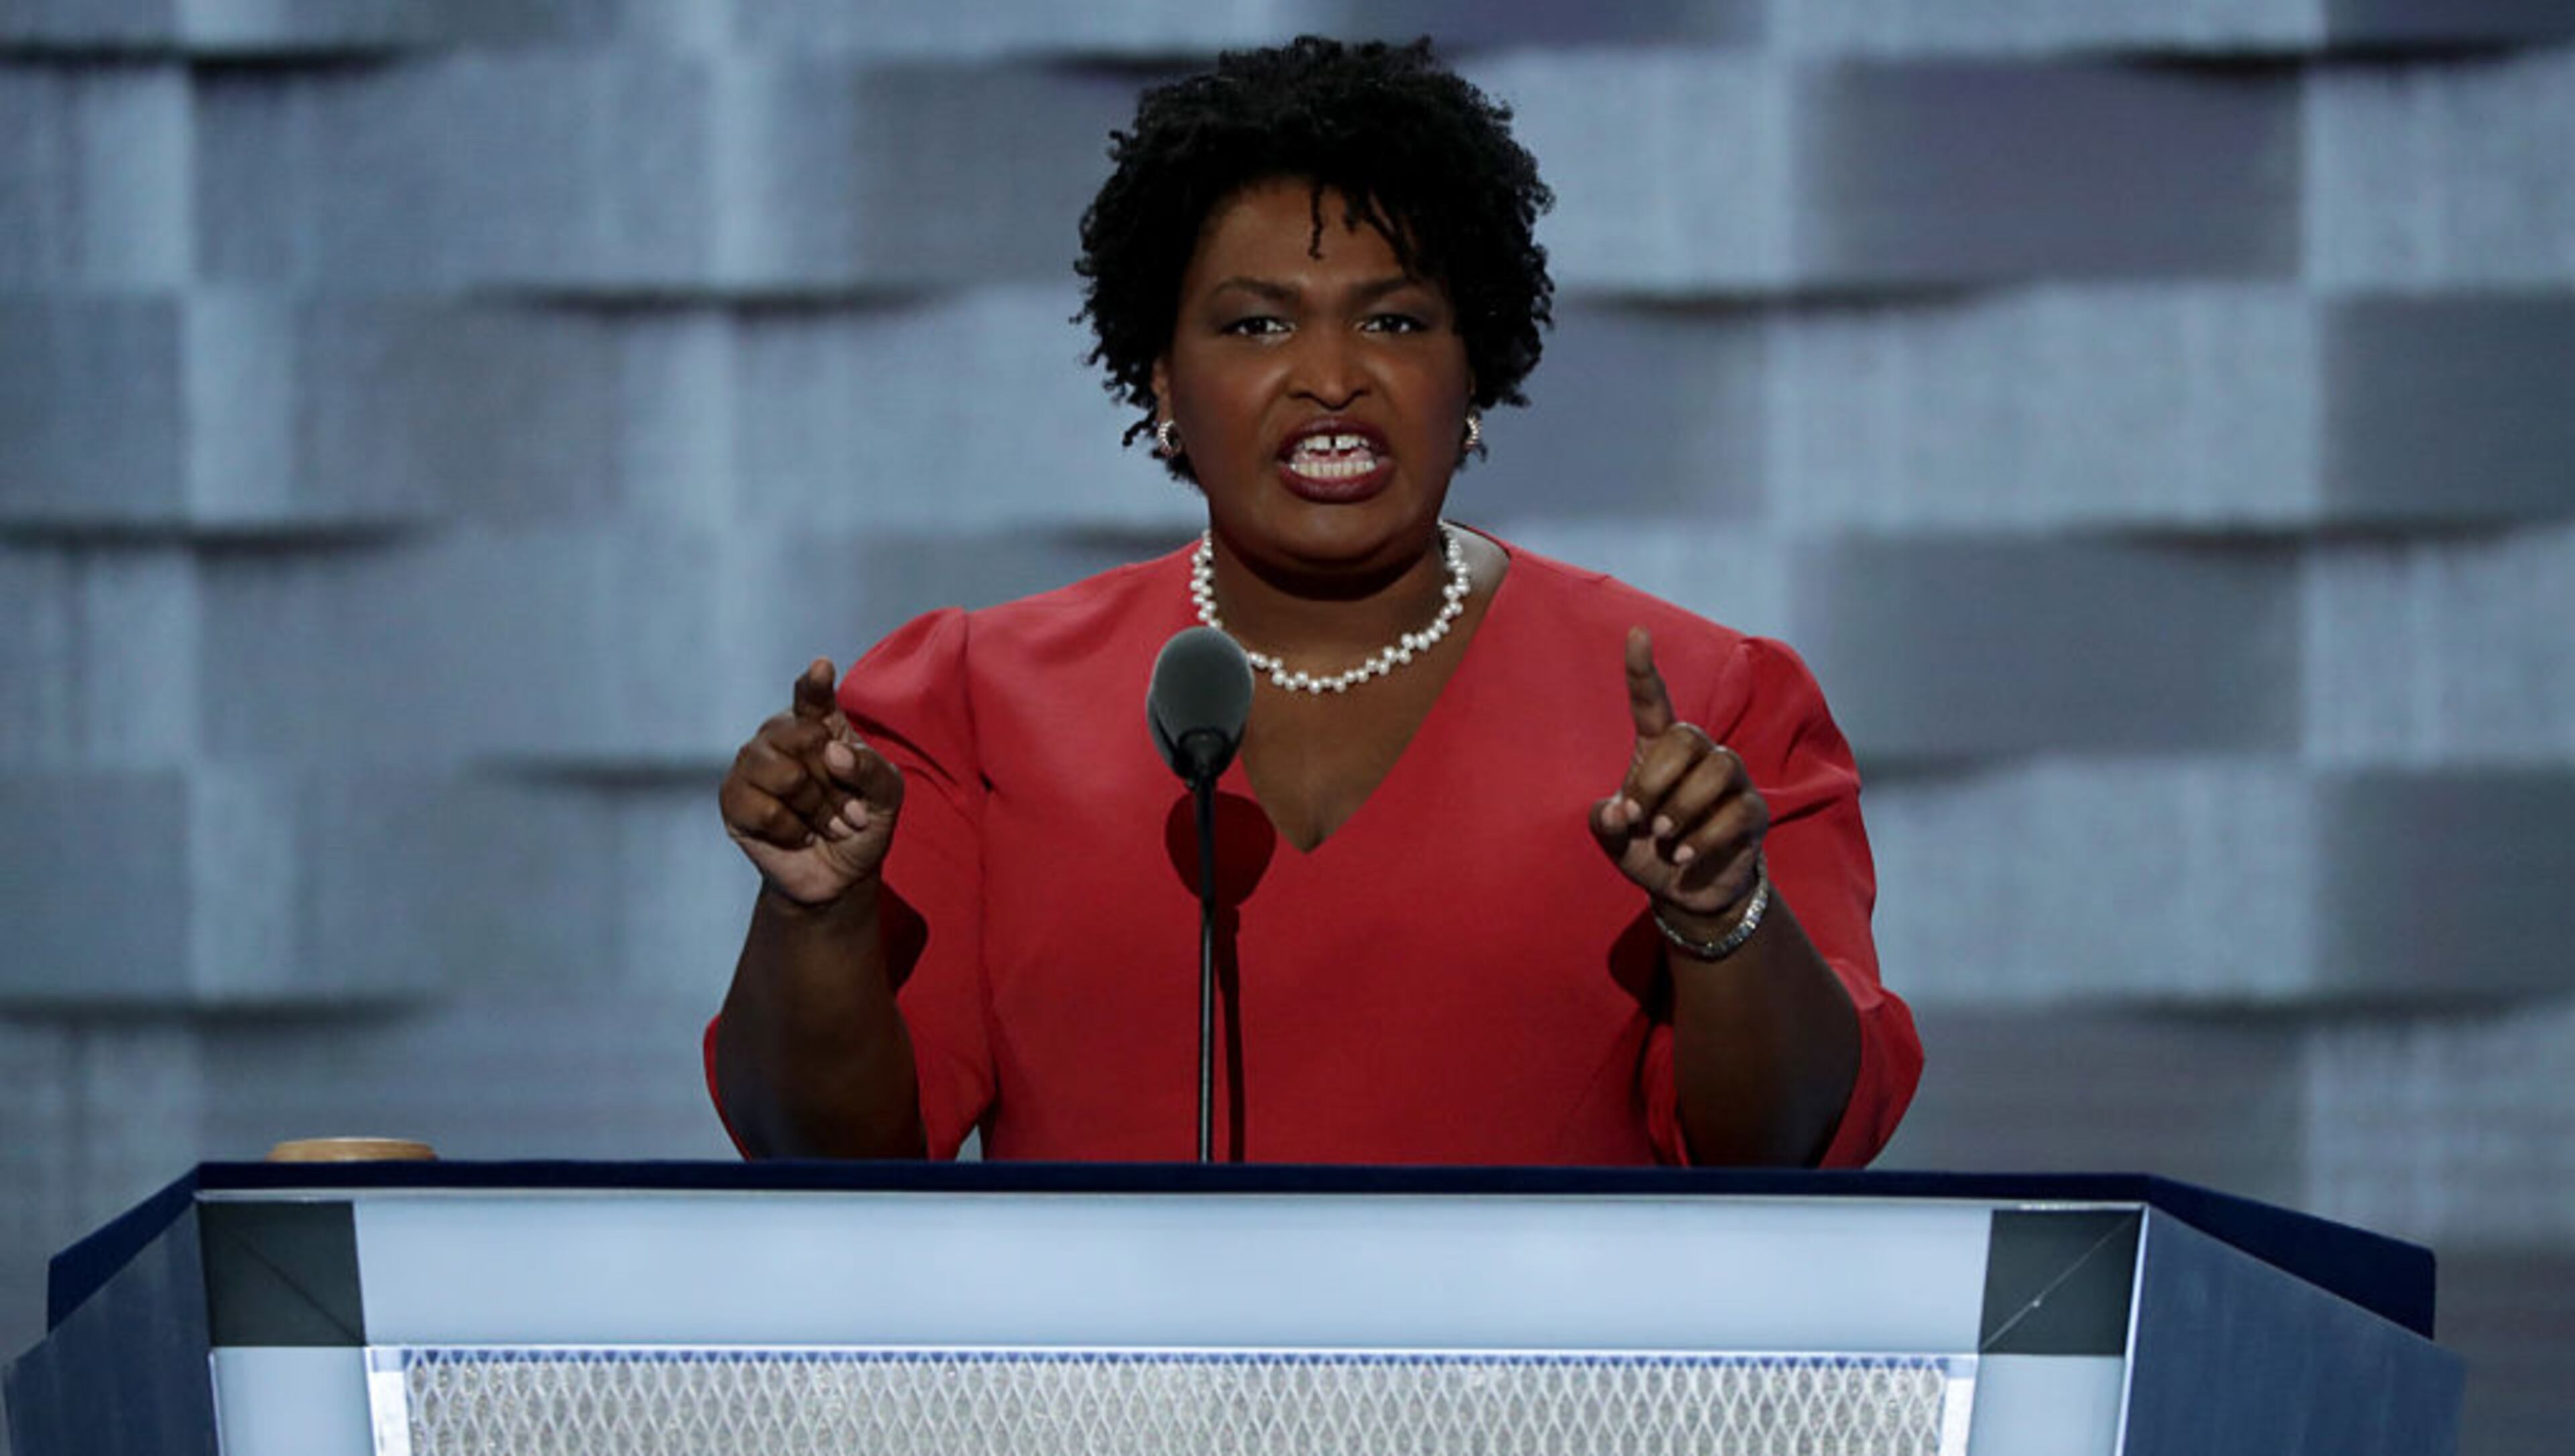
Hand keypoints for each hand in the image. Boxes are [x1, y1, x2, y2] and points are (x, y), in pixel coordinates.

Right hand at [718, 659, 904, 908]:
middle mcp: (779, 736)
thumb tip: (831, 752)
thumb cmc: (863, 825)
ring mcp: (752, 766)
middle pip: (803, 735)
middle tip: (847, 809)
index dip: (815, 683)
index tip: (822, 667)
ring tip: (826, 824)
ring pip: (784, 773)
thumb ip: (871, 768)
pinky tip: (798, 835)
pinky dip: (792, 829)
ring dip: (816, 808)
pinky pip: (763, 807)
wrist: (840, 877)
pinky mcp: (733, 800)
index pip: (813, 696)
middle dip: (833, 781)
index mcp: (820, 725)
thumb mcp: (887, 796)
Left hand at [1591, 628, 1768, 925]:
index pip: (1653, 703)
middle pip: (1687, 735)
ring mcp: (1732, 782)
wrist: (1688, 893)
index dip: (1643, 670)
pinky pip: (1736, 811)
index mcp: (1659, 751)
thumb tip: (1617, 810)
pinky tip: (1682, 858)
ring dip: (1684, 804)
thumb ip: (1605, 822)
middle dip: (1657, 778)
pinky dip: (1704, 838)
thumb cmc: (1649, 851)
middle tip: (1640, 817)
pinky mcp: (1753, 813)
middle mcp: (1699, 756)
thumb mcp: (1615, 840)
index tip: (1636, 633)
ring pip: (1719, 766)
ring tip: (1663, 836)